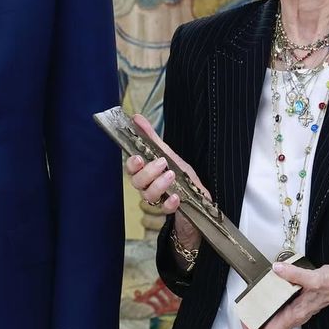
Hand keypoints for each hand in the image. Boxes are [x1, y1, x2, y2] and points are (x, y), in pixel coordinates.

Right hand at [124, 114, 201, 250]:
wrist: (198, 198)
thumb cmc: (179, 174)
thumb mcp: (168, 153)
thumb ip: (151, 137)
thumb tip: (136, 118)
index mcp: (145, 171)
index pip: (130, 168)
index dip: (131, 163)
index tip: (139, 157)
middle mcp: (147, 186)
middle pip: (137, 182)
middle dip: (147, 172)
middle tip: (162, 162)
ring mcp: (158, 199)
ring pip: (148, 196)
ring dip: (159, 184)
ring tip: (171, 175)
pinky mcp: (170, 210)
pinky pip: (165, 209)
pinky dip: (170, 203)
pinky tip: (176, 196)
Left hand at [242, 261, 328, 328]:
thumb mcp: (316, 278)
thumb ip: (296, 275)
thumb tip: (277, 270)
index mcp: (297, 314)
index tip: (242, 321)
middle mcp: (296, 314)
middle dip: (252, 322)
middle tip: (242, 309)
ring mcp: (298, 308)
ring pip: (273, 318)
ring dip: (260, 313)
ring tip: (249, 300)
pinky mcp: (300, 300)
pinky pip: (280, 306)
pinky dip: (269, 301)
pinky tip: (266, 288)